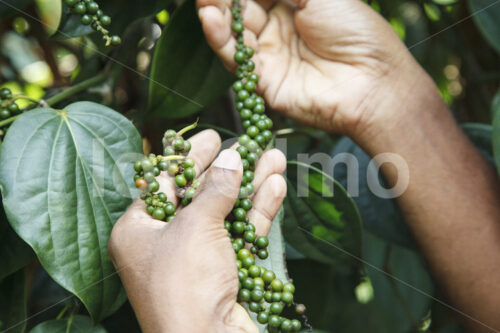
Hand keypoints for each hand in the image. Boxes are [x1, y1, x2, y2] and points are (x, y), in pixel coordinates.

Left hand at [108, 130, 286, 332]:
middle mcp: (165, 243)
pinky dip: (258, 211)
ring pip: (227, 213)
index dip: (189, 157)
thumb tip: (230, 158)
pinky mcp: (225, 272)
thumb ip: (215, 189)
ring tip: (272, 157)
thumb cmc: (185, 282)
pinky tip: (276, 185)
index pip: (165, 182)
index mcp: (139, 230)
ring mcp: (197, 259)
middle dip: (227, 169)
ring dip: (251, 186)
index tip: (212, 137)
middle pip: (200, 196)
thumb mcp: (195, 226)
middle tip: (245, 143)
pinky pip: (241, 234)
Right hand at [197, 0, 438, 138]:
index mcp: (294, 4)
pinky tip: (211, 19)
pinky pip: (236, 59)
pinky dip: (220, 40)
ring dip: (216, 14)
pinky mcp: (263, 81)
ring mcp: (269, 55)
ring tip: (205, 0)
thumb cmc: (355, 31)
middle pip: (240, 9)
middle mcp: (278, 28)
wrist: (372, 81)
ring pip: (233, 32)